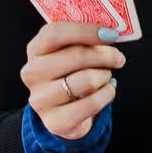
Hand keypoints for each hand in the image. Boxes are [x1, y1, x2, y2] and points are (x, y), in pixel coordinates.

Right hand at [21, 22, 124, 140]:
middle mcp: (33, 74)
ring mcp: (41, 100)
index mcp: (35, 50)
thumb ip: (81, 39)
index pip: (56, 33)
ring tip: (107, 76)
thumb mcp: (68, 52)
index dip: (86, 31)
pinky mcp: (55, 122)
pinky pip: (91, 104)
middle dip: (105, 55)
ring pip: (86, 81)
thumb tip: (109, 33)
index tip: (111, 34)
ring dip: (105, 76)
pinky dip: (107, 94)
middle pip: (76, 56)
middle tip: (119, 58)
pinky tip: (108, 90)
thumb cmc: (68, 74)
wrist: (61, 113)